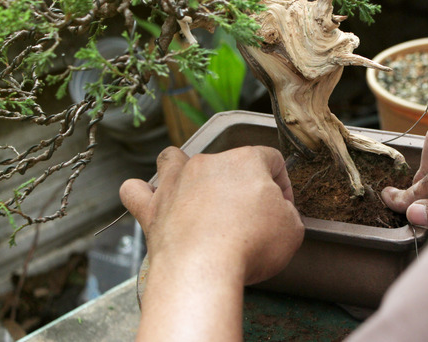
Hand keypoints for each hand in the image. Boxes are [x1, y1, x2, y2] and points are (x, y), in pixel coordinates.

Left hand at [120, 145, 303, 284]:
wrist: (203, 268)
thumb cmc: (249, 245)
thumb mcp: (292, 230)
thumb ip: (288, 213)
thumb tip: (279, 212)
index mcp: (246, 161)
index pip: (270, 160)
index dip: (281, 185)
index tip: (282, 208)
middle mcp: (208, 164)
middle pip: (226, 161)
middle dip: (238, 185)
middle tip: (248, 216)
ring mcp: (175, 183)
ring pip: (173, 159)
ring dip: (181, 170)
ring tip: (192, 190)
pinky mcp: (151, 208)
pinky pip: (135, 190)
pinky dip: (142, 194)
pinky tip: (151, 201)